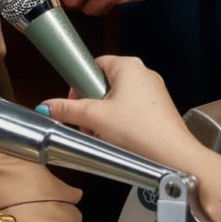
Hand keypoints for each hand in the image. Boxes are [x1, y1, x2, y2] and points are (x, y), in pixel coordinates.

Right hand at [39, 56, 203, 166]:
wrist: (174, 156)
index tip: (75, 102)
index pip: (94, 64)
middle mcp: (144, 74)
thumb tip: (46, 106)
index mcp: (129, 66)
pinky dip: (120, 121)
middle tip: (86, 122)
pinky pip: (131, 109)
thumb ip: (66, 110)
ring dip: (104, 115)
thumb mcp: (94, 118)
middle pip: (104, 83)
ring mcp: (154, 92)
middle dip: (91, 104)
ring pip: (117, 98)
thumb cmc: (139, 130)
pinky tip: (116, 138)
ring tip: (100, 133)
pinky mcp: (159, 109)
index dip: (80, 83)